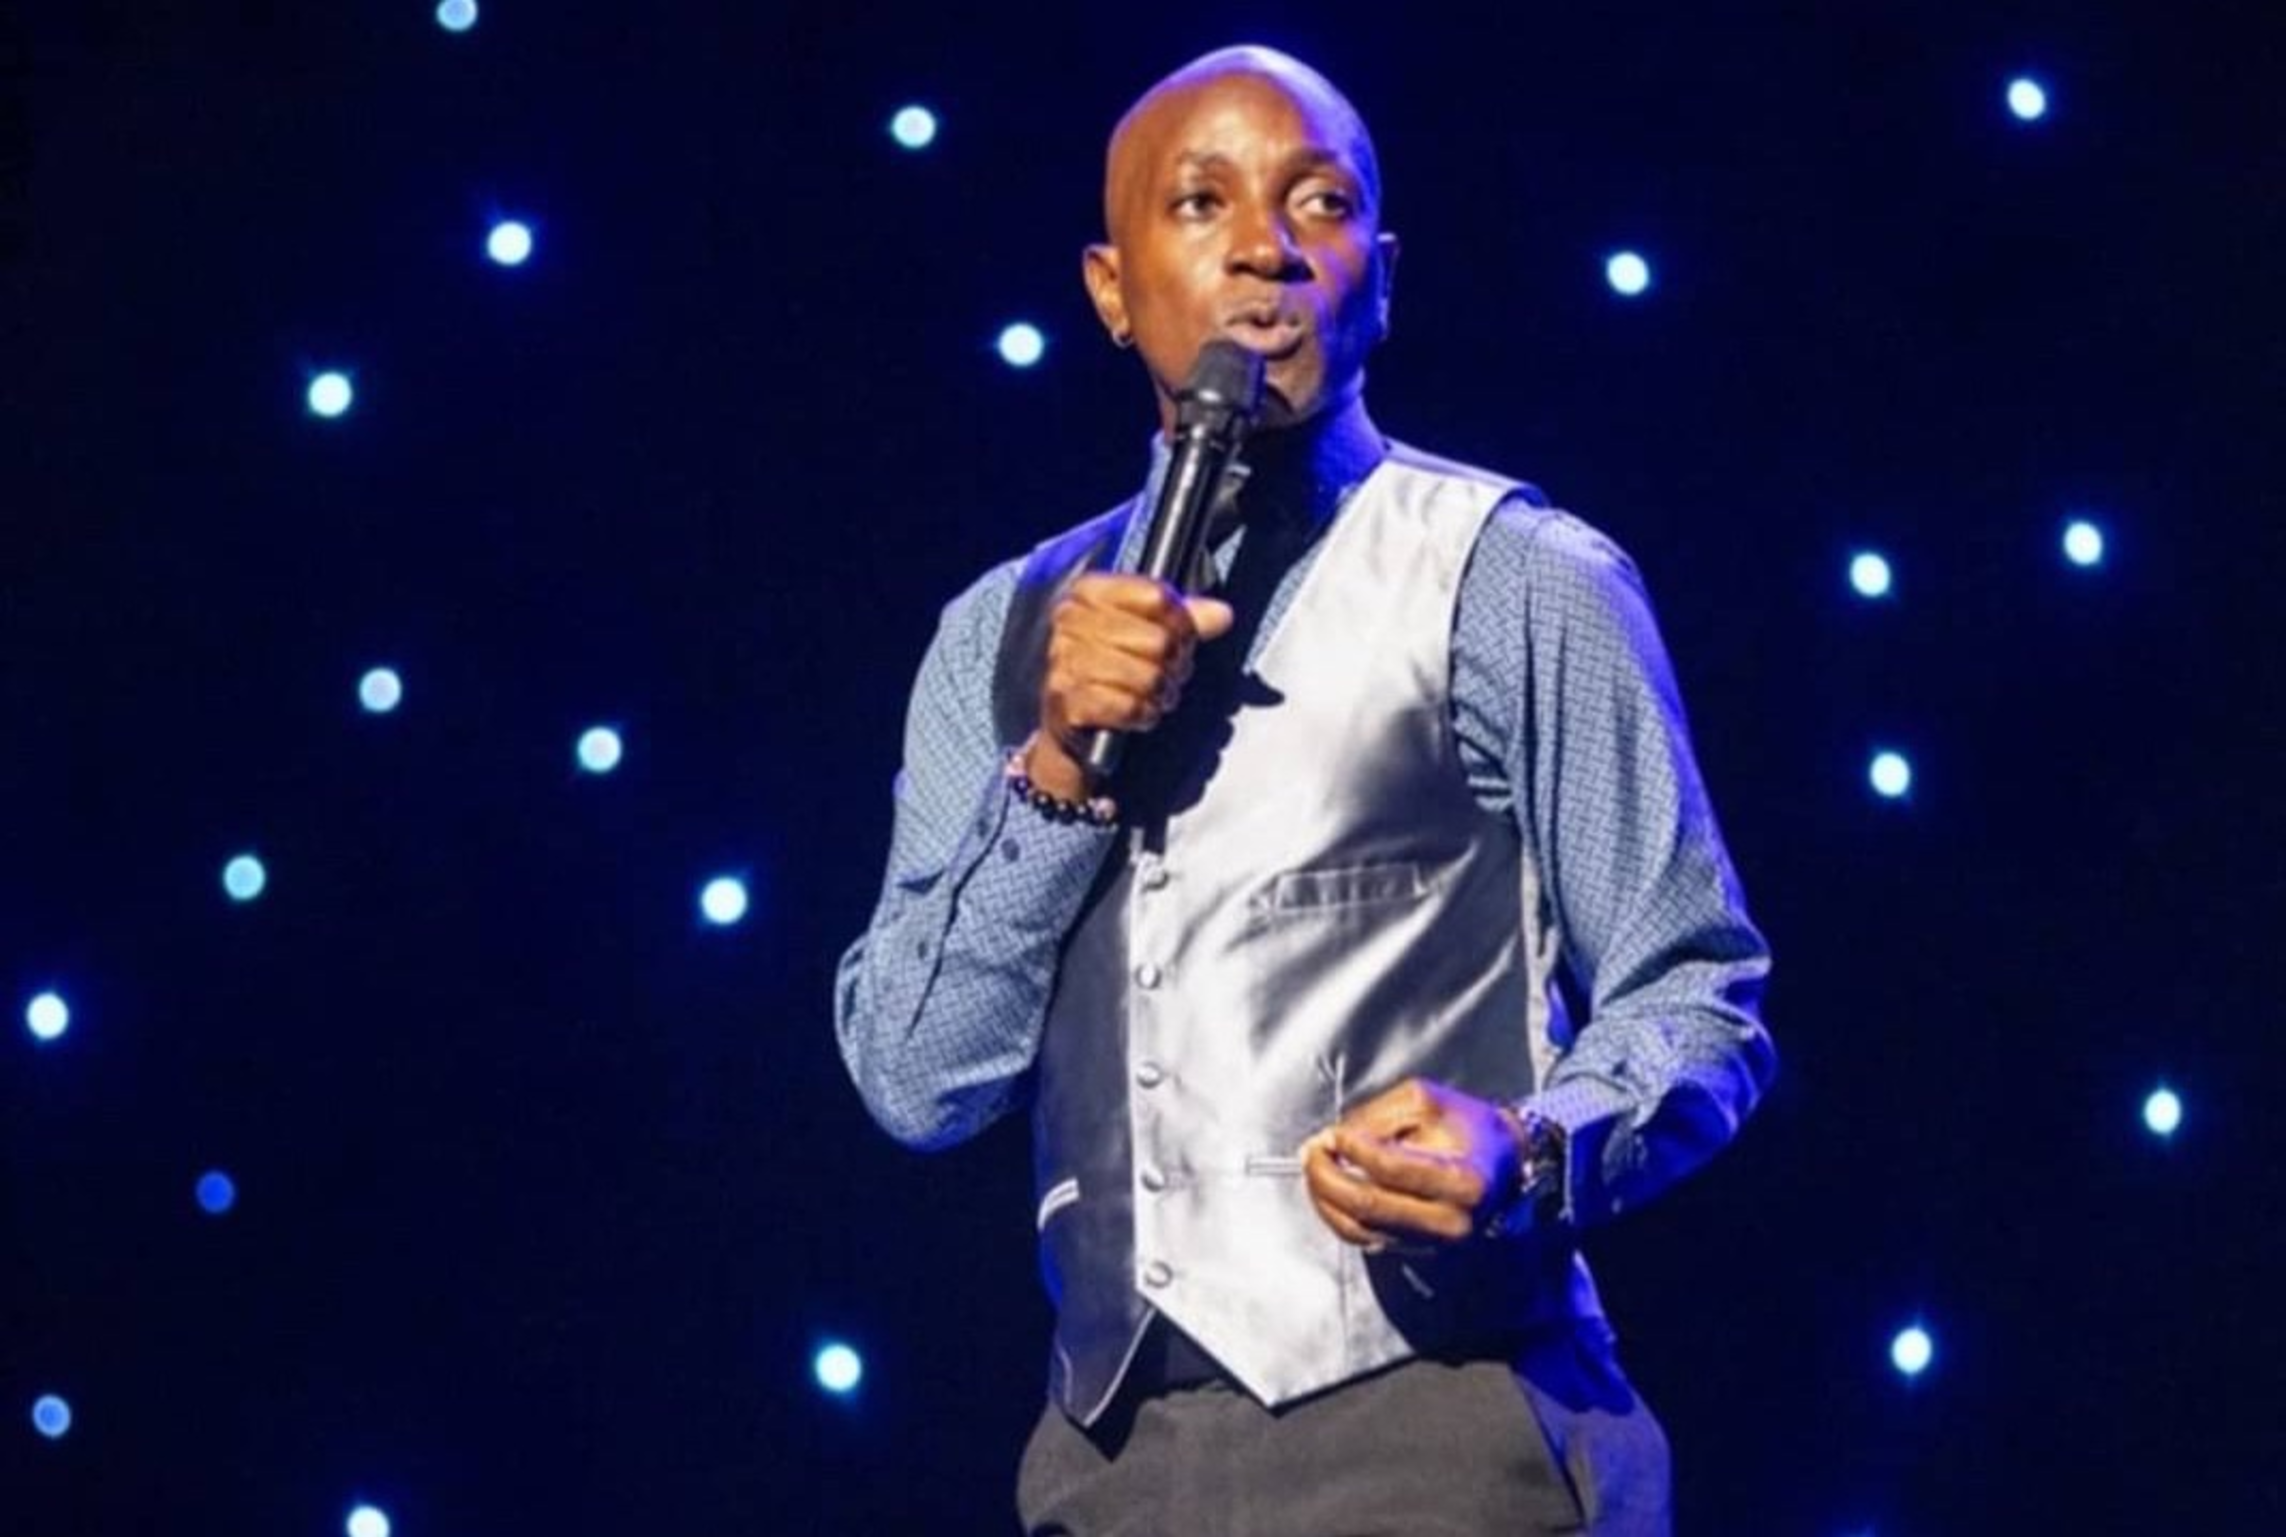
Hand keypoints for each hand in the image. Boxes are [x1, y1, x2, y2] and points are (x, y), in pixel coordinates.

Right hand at [1027, 573, 1233, 799]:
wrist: (1069, 720)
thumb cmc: (1109, 667)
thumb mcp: (1143, 631)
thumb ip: (1184, 619)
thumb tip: (1221, 614)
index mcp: (1088, 592)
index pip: (1157, 597)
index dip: (1180, 622)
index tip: (1178, 636)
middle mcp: (1071, 622)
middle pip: (1158, 640)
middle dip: (1173, 664)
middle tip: (1168, 672)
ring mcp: (1067, 663)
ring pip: (1148, 676)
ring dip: (1160, 692)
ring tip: (1154, 693)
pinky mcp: (1070, 702)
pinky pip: (1131, 707)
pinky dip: (1143, 714)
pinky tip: (1138, 711)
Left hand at [1302, 1078, 1524, 1251]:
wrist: (1502, 1166)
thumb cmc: (1467, 1126)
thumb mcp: (1427, 1102)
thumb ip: (1379, 1116)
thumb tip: (1335, 1140)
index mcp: (1462, 1180)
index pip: (1391, 1169)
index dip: (1353, 1149)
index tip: (1332, 1133)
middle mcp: (1449, 1220)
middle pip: (1368, 1205)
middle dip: (1326, 1177)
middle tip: (1310, 1151)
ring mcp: (1431, 1242)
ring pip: (1358, 1228)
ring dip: (1324, 1197)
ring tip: (1314, 1166)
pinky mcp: (1416, 1249)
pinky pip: (1363, 1238)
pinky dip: (1335, 1215)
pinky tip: (1327, 1189)